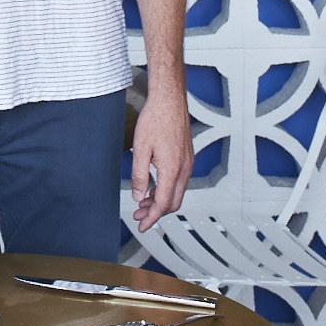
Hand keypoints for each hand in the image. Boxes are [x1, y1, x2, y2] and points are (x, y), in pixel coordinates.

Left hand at [130, 90, 193, 230]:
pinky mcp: (187, 157)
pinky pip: (179, 181)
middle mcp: (184, 168)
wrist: (169, 100)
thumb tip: (138, 196)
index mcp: (172, 169)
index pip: (164, 204)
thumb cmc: (156, 119)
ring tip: (143, 203)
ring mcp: (187, 163)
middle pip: (173, 202)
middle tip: (139, 216)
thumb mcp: (140, 149)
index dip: (152, 218)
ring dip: (161, 201)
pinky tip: (153, 187)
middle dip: (156, 213)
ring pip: (177, 192)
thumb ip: (139, 176)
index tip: (142, 225)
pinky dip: (166, 189)